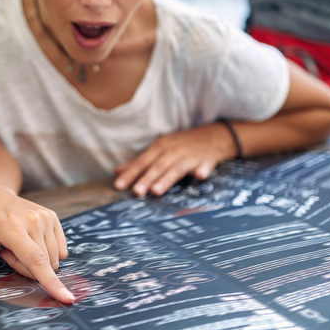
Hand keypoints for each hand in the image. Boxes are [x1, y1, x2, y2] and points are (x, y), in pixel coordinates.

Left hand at [0, 183, 74, 303]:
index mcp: (13, 228)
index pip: (36, 260)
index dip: (51, 282)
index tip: (66, 298)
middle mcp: (33, 221)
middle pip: (43, 265)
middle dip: (26, 268)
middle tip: (7, 252)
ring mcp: (46, 217)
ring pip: (52, 260)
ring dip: (36, 260)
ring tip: (17, 244)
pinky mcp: (53, 217)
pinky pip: (60, 250)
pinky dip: (46, 253)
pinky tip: (29, 241)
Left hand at [113, 123, 236, 196]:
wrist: (212, 136)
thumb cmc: (181, 145)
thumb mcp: (159, 149)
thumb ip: (139, 162)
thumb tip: (117, 172)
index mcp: (160, 147)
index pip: (142, 162)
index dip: (130, 173)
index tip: (118, 186)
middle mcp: (174, 150)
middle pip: (158, 166)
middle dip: (146, 179)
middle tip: (136, 192)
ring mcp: (190, 155)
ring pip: (177, 168)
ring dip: (167, 179)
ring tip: (156, 191)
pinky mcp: (207, 160)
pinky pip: (204, 166)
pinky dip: (201, 171)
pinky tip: (199, 176)